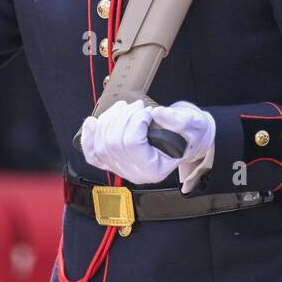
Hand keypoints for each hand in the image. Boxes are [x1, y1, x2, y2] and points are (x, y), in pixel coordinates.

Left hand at [79, 99, 214, 190]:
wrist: (185, 138)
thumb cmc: (189, 134)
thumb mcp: (193, 124)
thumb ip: (179, 120)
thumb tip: (158, 113)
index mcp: (154, 170)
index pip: (132, 144)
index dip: (136, 122)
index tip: (148, 112)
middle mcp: (135, 173)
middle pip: (113, 143)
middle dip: (123, 117)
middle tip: (138, 107)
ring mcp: (121, 168)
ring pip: (101, 144)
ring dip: (110, 119)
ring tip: (126, 109)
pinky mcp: (112, 161)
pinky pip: (92, 154)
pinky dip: (88, 137)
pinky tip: (91, 122)